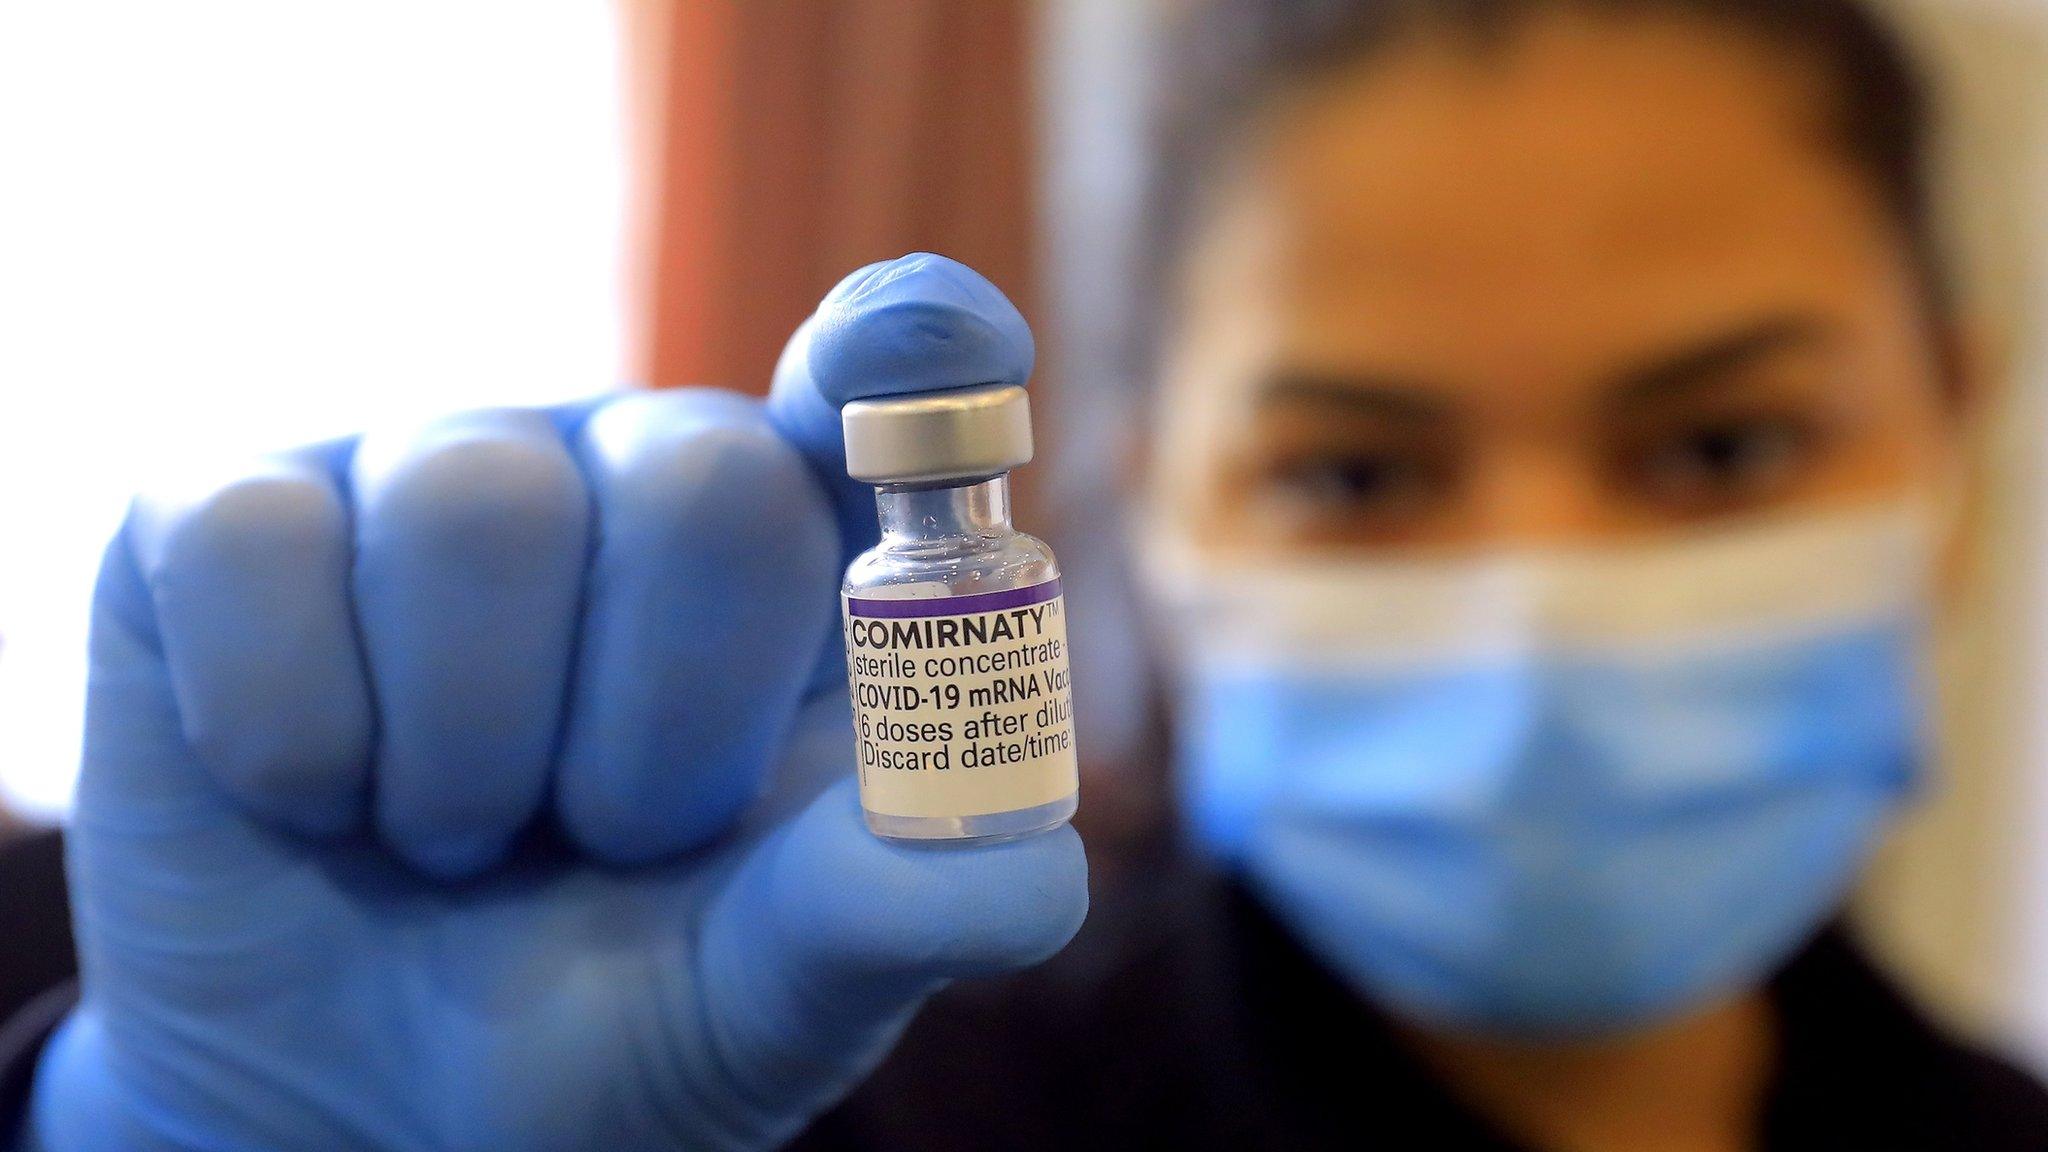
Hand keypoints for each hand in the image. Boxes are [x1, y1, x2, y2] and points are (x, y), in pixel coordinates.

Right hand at [28, 254, 1083, 1150]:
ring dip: (469, 755)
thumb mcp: (775, 996)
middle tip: (614, 841)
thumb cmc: (616, 1025)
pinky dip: (292, 731)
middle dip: (660, 731)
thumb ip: (893, 914)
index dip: (913, 354)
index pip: (882, 390)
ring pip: (475, 507)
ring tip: (461, 840)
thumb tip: (1029, 870)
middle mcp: (630, 480)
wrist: (371, 1115)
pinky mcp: (230, 519)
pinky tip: (315, 798)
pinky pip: (255, 540)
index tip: (942, 353)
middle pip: (701, 477)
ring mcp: (433, 481)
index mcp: (802, 568)